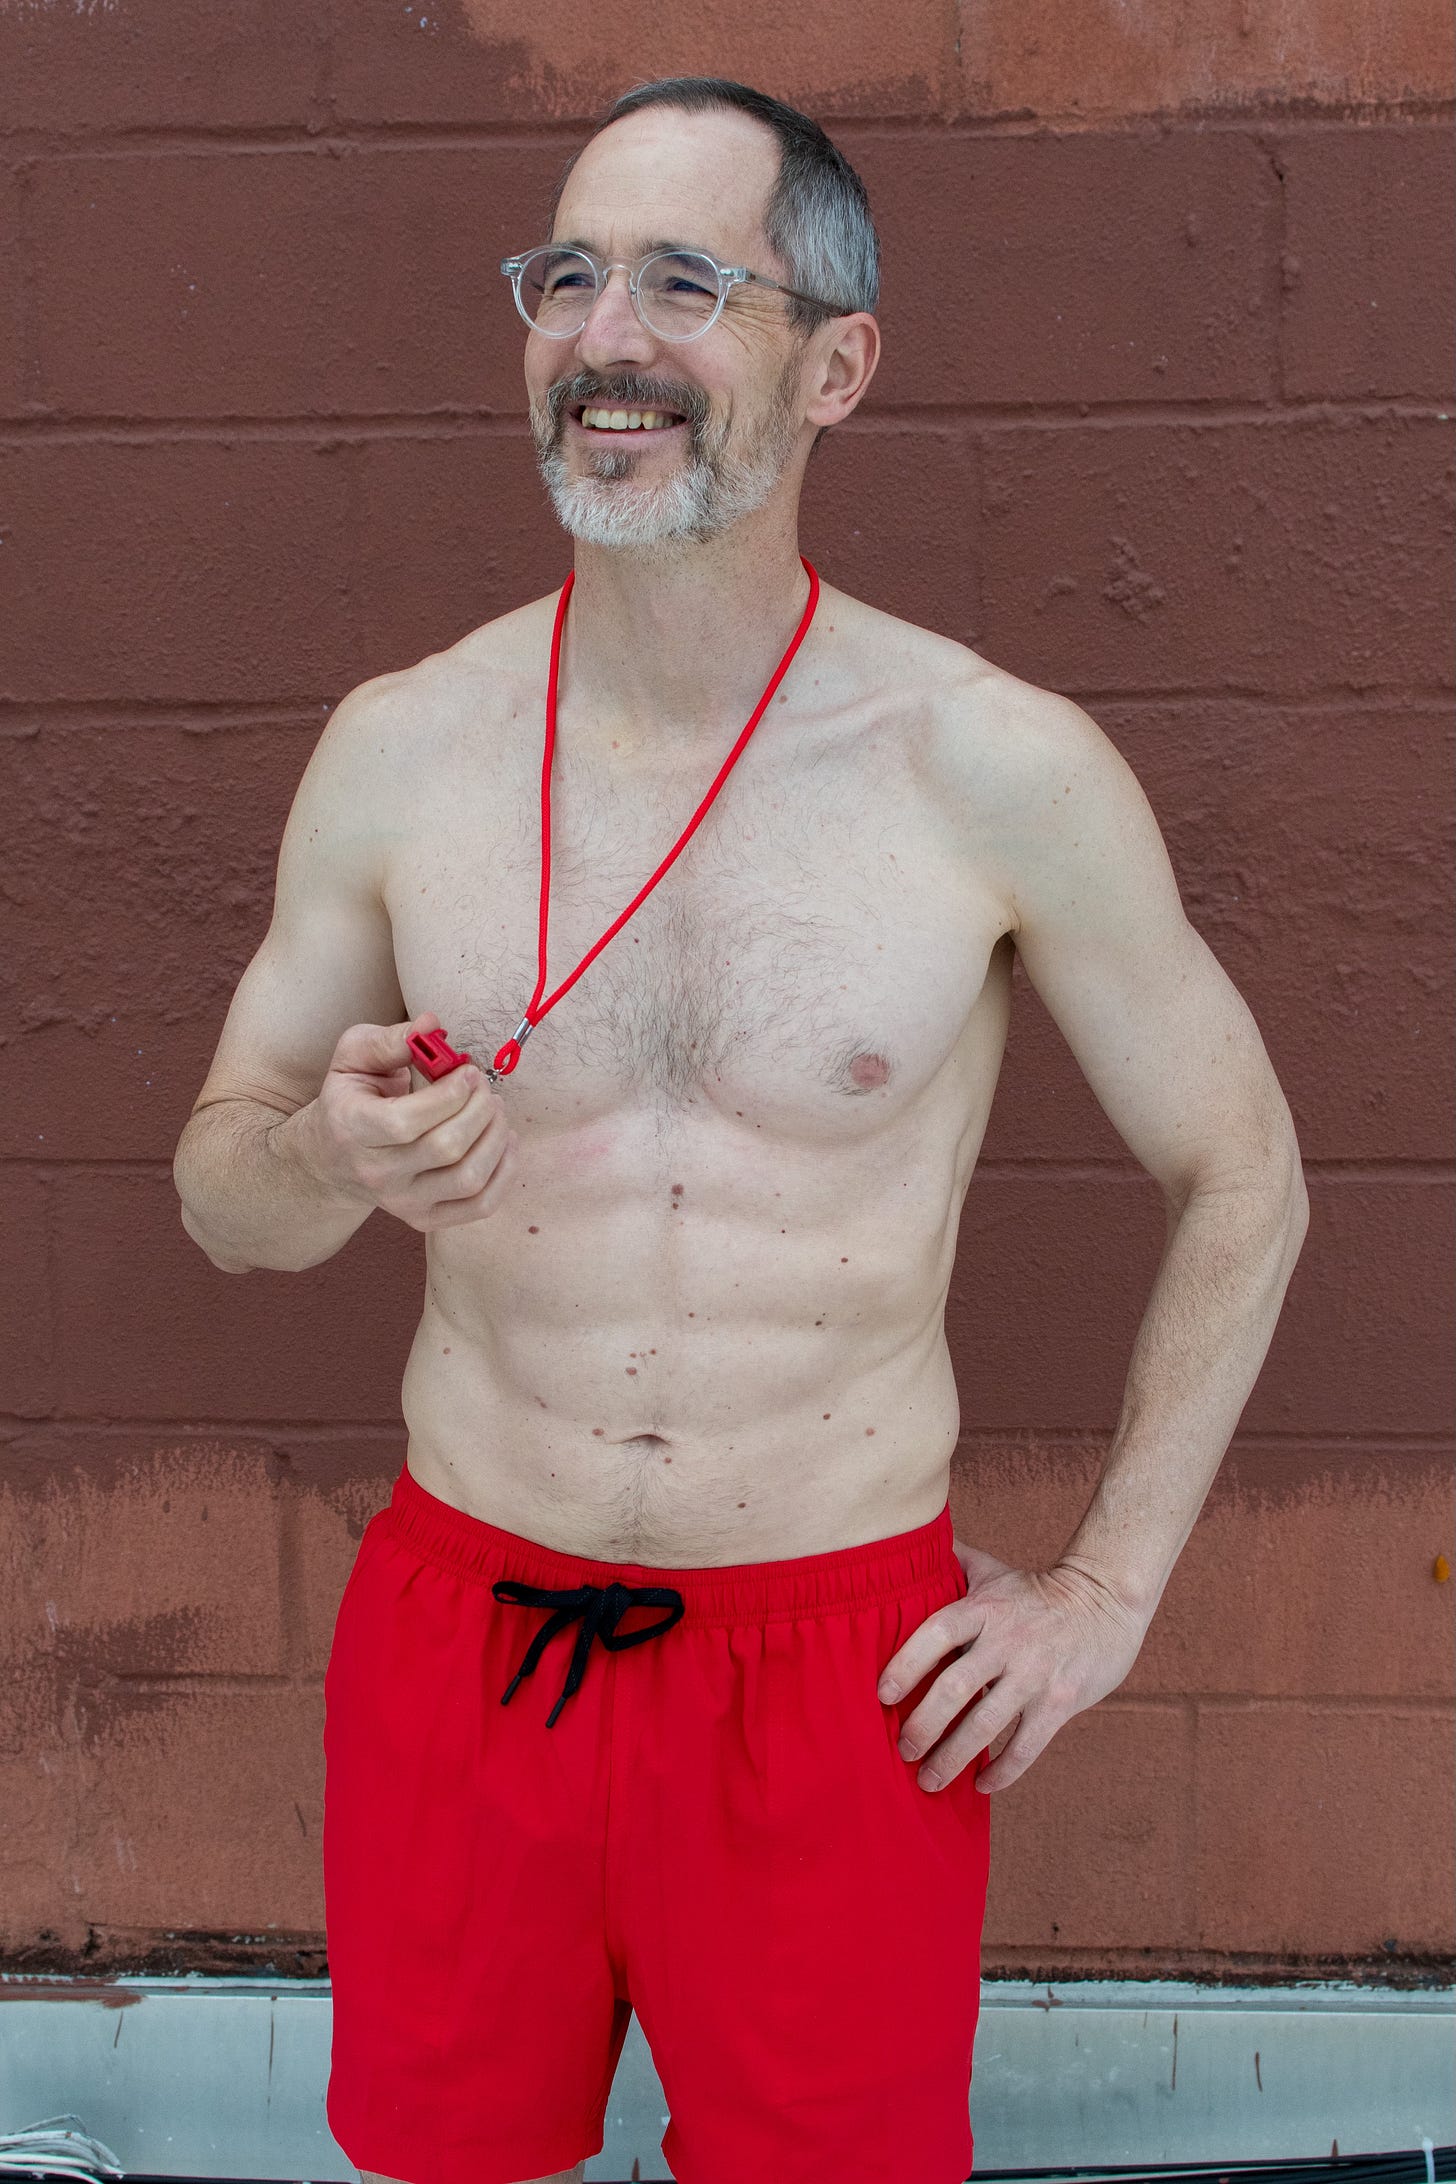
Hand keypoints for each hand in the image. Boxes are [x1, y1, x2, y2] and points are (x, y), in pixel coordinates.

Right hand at [298, 1011, 519, 1231]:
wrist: (334, 1158)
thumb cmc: (352, 1098)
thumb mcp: (355, 1057)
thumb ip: (391, 1040)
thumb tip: (431, 1024)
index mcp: (352, 1128)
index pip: (407, 1122)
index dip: (449, 1095)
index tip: (468, 1072)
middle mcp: (376, 1173)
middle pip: (446, 1148)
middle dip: (479, 1109)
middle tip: (484, 1087)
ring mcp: (402, 1202)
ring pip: (469, 1178)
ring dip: (496, 1136)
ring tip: (494, 1109)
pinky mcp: (426, 1219)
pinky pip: (481, 1205)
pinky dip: (504, 1171)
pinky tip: (502, 1141)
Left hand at [877, 1541, 1148, 1794]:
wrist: (1108, 1599)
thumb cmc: (1038, 1590)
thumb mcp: (993, 1570)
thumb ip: (951, 1564)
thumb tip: (904, 1544)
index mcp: (984, 1609)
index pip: (936, 1633)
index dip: (906, 1664)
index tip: (882, 1696)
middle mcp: (1007, 1641)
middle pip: (955, 1687)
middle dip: (923, 1725)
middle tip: (902, 1750)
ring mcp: (1035, 1674)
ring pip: (987, 1724)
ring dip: (953, 1758)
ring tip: (929, 1781)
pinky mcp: (1061, 1701)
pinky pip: (1027, 1745)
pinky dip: (1003, 1770)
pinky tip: (982, 1786)